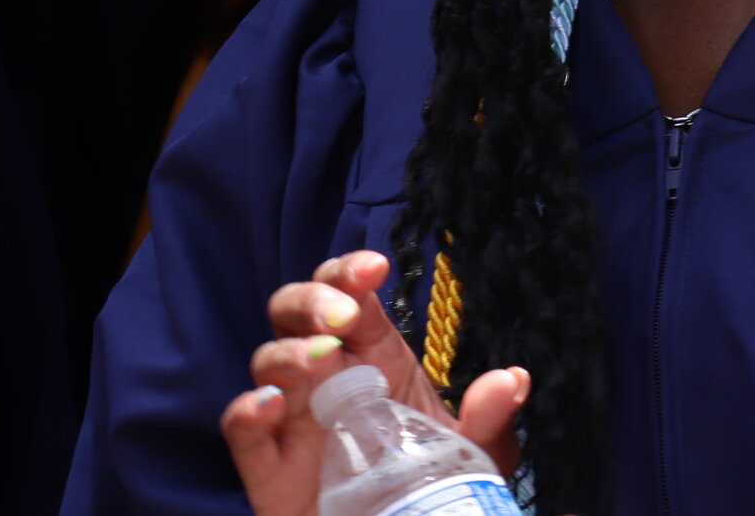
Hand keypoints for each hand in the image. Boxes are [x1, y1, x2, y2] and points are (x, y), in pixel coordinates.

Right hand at [221, 251, 530, 515]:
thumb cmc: (429, 484)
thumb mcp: (474, 452)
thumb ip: (490, 419)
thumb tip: (513, 380)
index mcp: (374, 356)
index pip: (353, 294)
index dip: (353, 272)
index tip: (374, 269)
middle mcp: (327, 376)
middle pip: (297, 312)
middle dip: (313, 298)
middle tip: (341, 314)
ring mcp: (292, 418)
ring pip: (267, 361)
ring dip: (288, 352)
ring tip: (319, 359)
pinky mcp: (267, 467)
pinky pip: (241, 428)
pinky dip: (247, 411)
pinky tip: (269, 405)